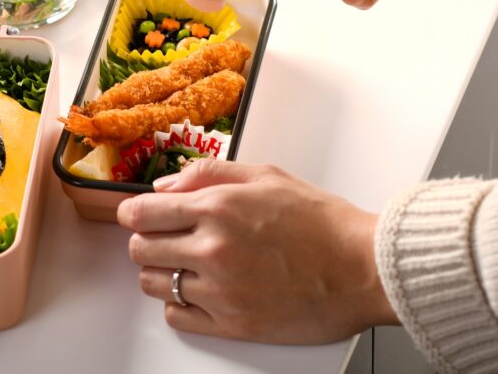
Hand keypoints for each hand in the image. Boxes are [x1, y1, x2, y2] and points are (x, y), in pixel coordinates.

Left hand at [116, 159, 398, 343]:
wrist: (363, 268)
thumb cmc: (322, 223)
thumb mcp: (265, 176)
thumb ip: (208, 174)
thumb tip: (165, 186)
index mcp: (217, 208)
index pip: (142, 213)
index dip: (134, 213)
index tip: (137, 215)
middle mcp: (213, 250)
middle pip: (140, 249)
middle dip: (145, 240)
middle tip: (164, 238)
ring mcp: (220, 291)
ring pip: (153, 283)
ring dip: (160, 271)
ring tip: (183, 264)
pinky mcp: (232, 324)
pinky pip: (177, 316)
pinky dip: (178, 303)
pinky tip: (197, 290)